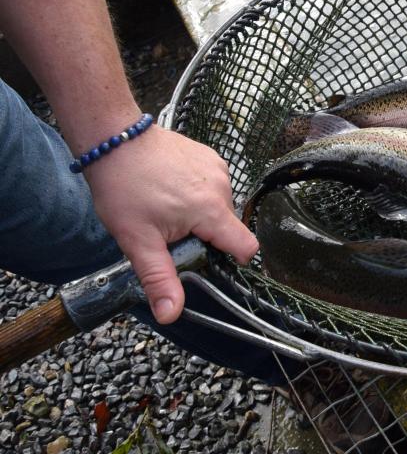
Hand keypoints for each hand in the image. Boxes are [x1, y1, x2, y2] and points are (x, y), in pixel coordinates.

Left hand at [85, 125, 258, 323]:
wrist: (113, 138)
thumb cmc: (123, 187)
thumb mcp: (137, 240)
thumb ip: (159, 279)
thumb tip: (171, 315)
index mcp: (210, 210)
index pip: (246, 246)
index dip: (232, 260)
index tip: (207, 259)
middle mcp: (221, 186)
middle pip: (228, 227)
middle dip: (205, 236)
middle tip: (169, 230)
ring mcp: (216, 167)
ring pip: (220, 206)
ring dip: (200, 214)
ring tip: (166, 206)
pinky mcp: (208, 155)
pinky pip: (213, 185)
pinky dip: (197, 193)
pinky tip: (170, 188)